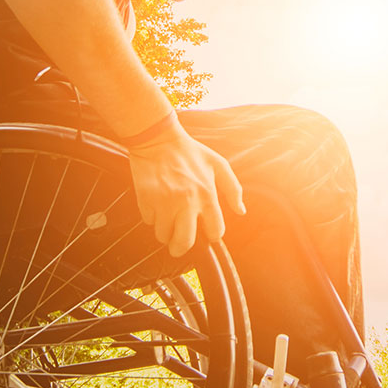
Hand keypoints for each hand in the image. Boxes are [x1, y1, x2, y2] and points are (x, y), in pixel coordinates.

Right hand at [127, 129, 244, 256]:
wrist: (158, 139)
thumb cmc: (189, 152)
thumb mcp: (218, 165)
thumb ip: (233, 189)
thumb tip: (241, 211)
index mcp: (207, 195)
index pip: (214, 231)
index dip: (211, 235)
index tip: (206, 233)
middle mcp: (187, 202)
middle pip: (184, 242)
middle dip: (180, 248)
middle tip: (177, 247)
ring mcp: (165, 203)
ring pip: (163, 234)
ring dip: (164, 232)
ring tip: (165, 221)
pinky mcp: (147, 200)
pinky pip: (148, 220)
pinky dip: (151, 216)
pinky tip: (155, 204)